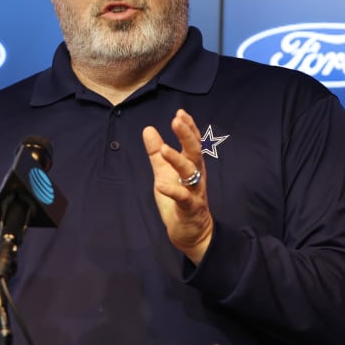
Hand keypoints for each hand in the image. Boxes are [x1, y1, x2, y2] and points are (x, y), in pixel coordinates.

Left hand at [142, 109, 213, 263]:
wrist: (191, 231)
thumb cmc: (179, 199)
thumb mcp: (164, 172)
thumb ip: (157, 153)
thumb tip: (148, 129)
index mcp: (191, 166)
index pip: (192, 142)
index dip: (188, 127)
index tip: (180, 113)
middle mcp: (196, 175)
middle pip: (194, 152)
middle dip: (187, 135)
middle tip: (177, 120)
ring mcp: (195, 191)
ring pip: (191, 173)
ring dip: (178, 160)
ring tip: (164, 150)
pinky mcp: (190, 208)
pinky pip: (183, 198)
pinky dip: (173, 191)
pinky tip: (161, 185)